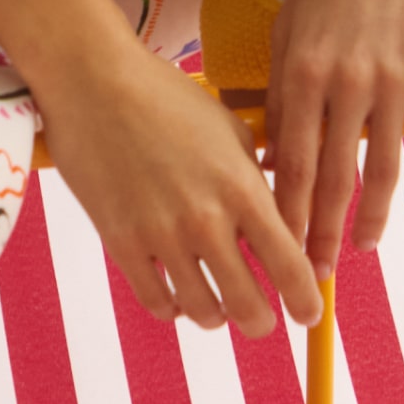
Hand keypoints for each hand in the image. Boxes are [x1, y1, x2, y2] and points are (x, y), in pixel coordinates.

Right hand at [32, 35, 324, 337]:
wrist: (94, 82)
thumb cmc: (165, 96)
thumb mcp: (229, 130)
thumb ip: (255, 180)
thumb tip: (278, 220)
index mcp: (242, 188)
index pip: (288, 265)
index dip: (305, 300)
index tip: (309, 314)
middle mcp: (205, 219)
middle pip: (248, 304)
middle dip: (261, 321)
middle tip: (262, 321)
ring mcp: (160, 234)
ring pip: (202, 312)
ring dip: (216, 317)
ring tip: (217, 309)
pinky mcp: (120, 241)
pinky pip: (155, 301)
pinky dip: (172, 308)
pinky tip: (177, 297)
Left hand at [265, 0, 403, 270]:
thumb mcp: (292, 24)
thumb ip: (284, 87)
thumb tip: (273, 151)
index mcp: (303, 69)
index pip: (292, 163)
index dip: (287, 216)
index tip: (280, 253)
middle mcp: (348, 78)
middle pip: (335, 177)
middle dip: (323, 234)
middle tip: (317, 277)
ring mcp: (397, 74)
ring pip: (384, 166)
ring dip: (371, 216)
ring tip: (363, 246)